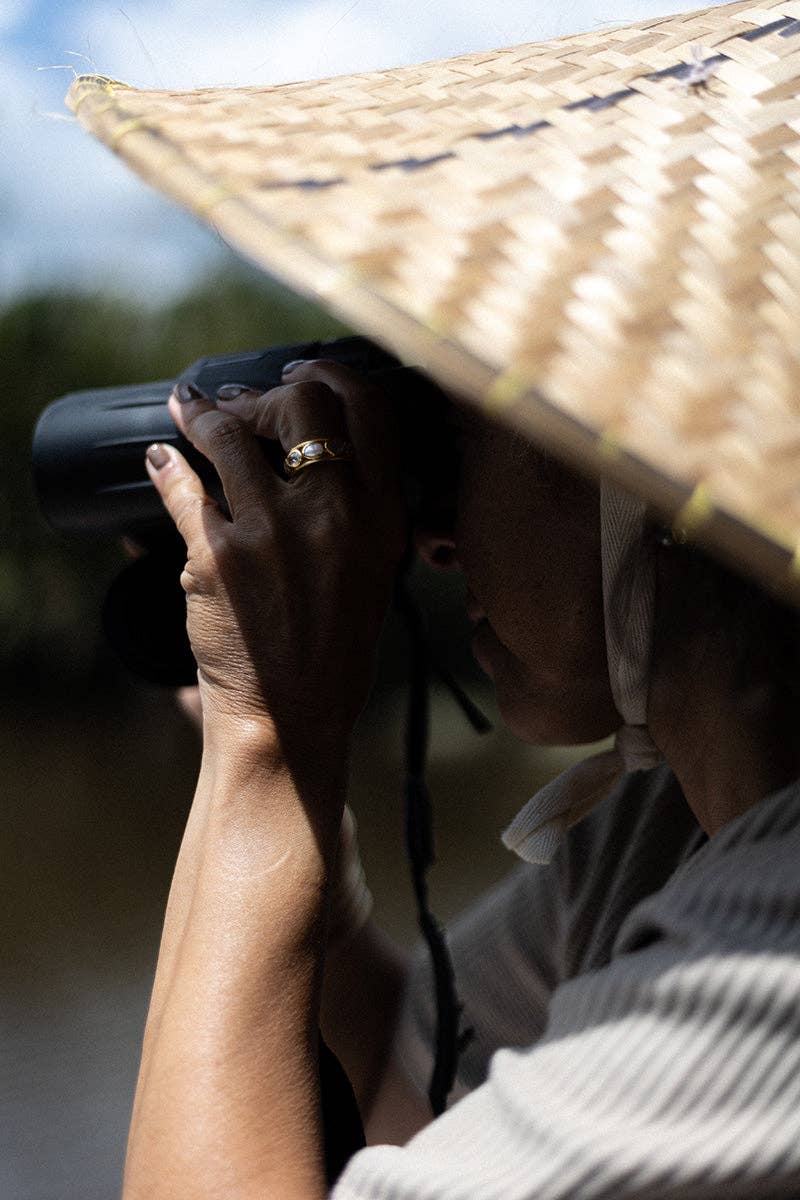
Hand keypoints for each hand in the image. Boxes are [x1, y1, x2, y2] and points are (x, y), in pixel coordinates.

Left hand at [144, 359, 408, 762]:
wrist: (291, 719)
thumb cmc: (336, 656)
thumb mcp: (375, 576)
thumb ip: (363, 513)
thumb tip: (326, 457)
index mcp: (382, 517)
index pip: (370, 410)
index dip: (332, 376)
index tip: (305, 376)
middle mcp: (334, 512)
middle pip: (303, 402)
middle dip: (266, 393)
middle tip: (242, 403)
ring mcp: (272, 531)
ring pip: (230, 433)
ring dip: (204, 414)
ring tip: (190, 410)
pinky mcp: (216, 556)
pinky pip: (183, 486)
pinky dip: (167, 465)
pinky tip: (162, 457)